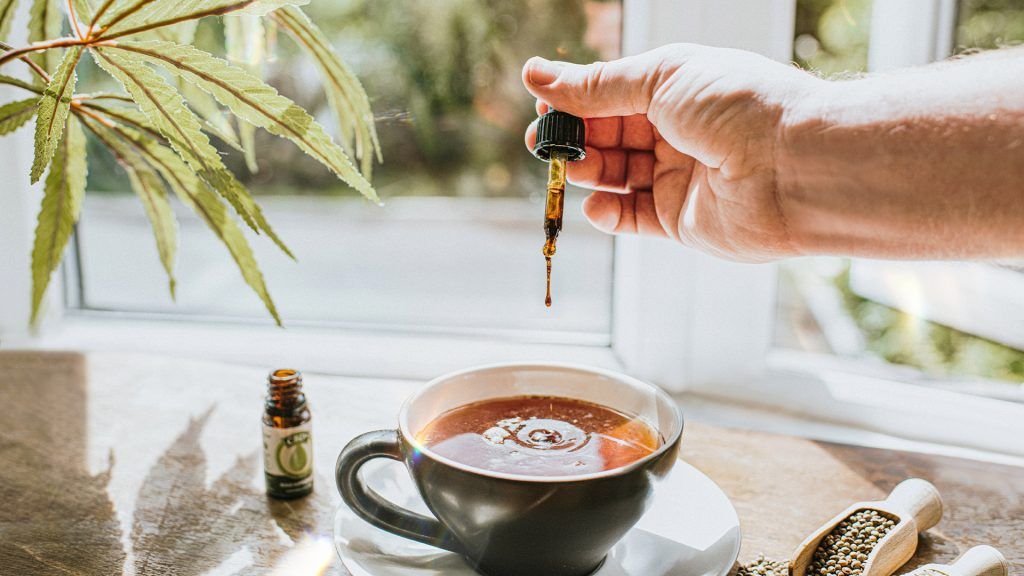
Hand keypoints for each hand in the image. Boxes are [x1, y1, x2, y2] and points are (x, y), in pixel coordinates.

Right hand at [523, 44, 819, 261]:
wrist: (795, 166)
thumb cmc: (740, 106)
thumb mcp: (660, 78)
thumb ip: (596, 85)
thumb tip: (537, 76)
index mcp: (677, 88)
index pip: (612, 93)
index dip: (575, 98)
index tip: (541, 103)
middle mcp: (677, 132)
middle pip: (609, 136)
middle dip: (574, 137)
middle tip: (542, 142)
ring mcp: (679, 177)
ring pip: (616, 176)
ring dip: (587, 171)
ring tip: (568, 166)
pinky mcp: (682, 220)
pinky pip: (633, 218)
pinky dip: (609, 214)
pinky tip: (595, 205)